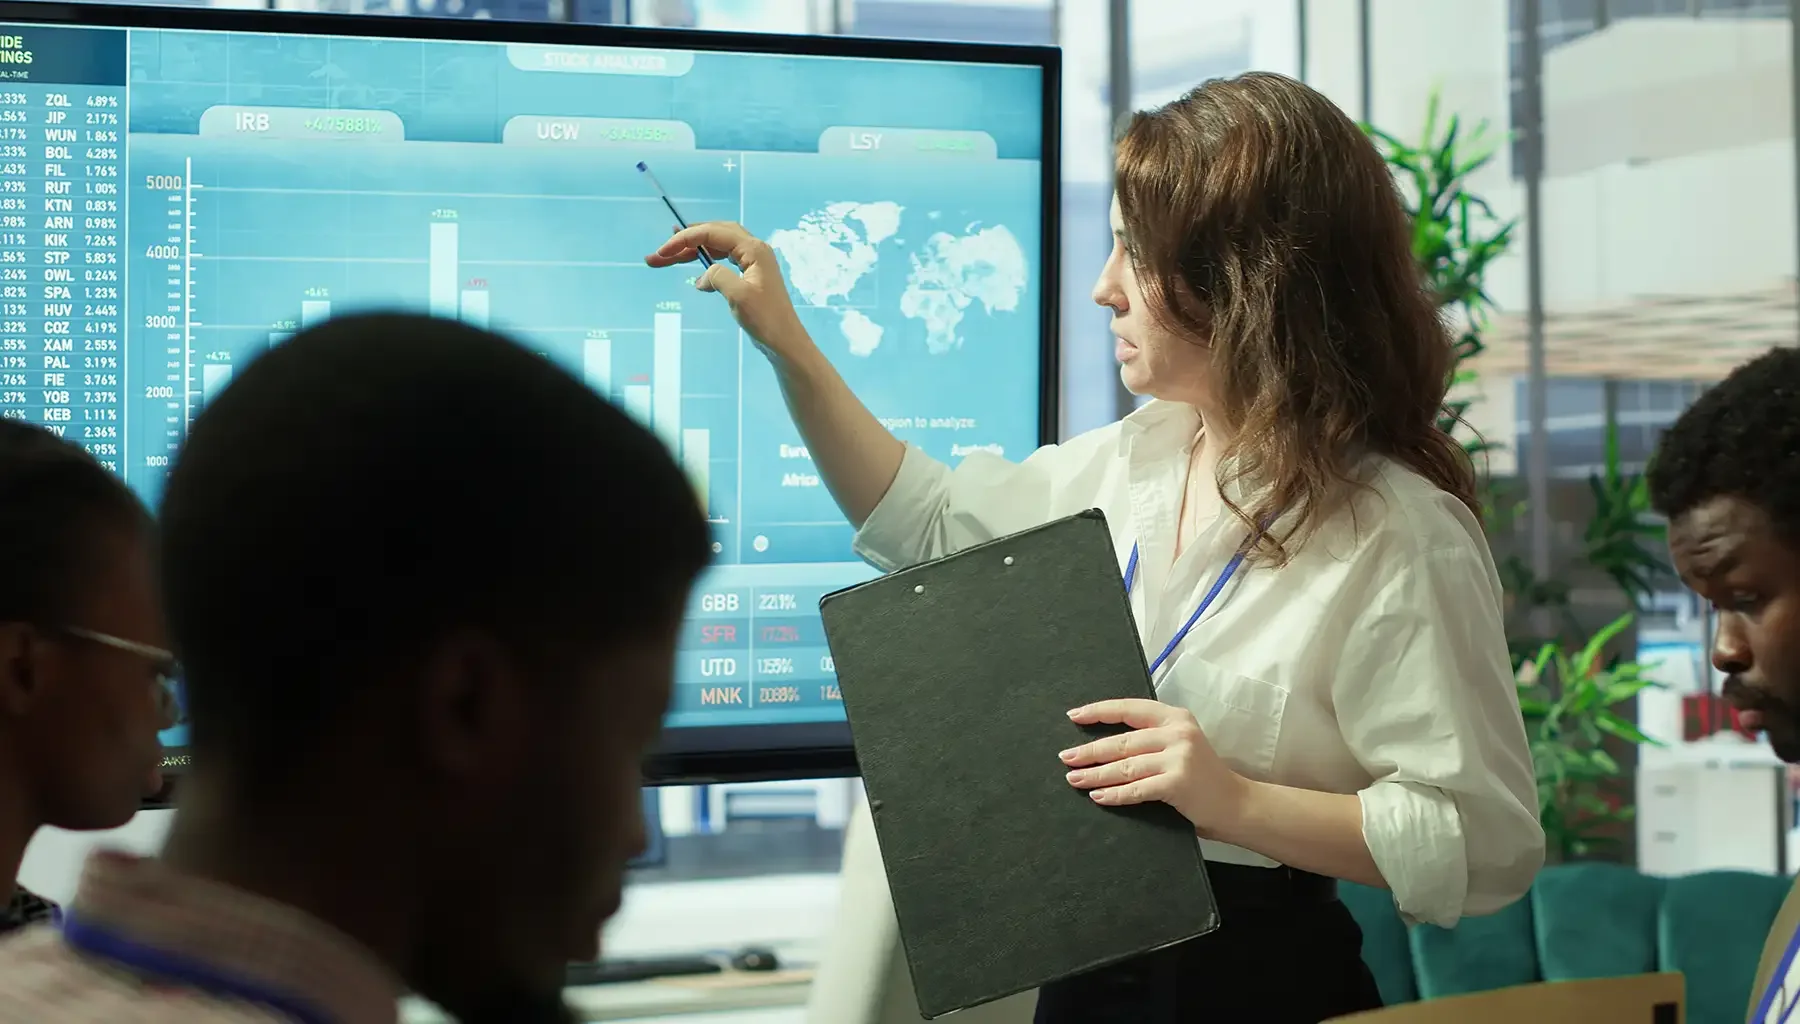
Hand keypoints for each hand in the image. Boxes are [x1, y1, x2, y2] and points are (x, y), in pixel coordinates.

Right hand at [645, 222, 812, 360]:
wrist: (785, 342)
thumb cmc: (765, 319)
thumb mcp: (738, 295)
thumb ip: (717, 276)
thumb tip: (703, 277)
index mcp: (753, 249)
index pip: (712, 233)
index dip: (684, 239)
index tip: (662, 252)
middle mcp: (754, 250)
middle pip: (714, 234)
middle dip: (686, 241)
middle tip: (661, 252)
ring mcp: (753, 263)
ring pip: (718, 247)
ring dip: (694, 251)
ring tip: (669, 258)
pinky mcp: (750, 277)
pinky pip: (724, 262)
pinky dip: (707, 264)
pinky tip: (697, 277)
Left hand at [1060, 699, 1249, 834]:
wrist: (1236, 804)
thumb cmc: (1203, 778)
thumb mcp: (1180, 746)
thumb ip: (1152, 740)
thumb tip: (1104, 747)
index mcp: (1175, 717)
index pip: (1129, 708)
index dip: (1099, 711)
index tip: (1074, 716)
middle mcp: (1177, 732)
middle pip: (1122, 741)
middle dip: (1090, 751)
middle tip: (1066, 758)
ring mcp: (1179, 756)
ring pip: (1124, 765)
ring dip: (1095, 774)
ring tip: (1074, 778)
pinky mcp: (1177, 782)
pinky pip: (1136, 789)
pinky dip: (1114, 794)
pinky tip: (1098, 797)